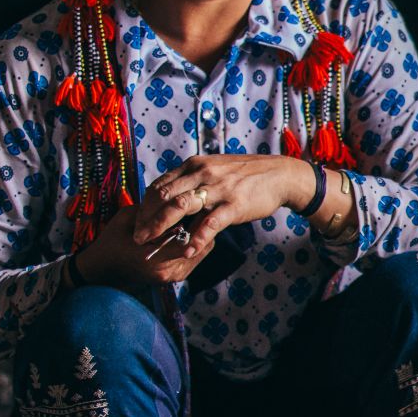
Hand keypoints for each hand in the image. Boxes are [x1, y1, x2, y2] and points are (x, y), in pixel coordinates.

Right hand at [70, 205, 202, 287]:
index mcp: (152, 257)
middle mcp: (166, 271)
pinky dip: (196, 241)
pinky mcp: (177, 277)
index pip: (186, 234)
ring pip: (203, 249)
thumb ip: (153, 209)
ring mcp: (174, 277)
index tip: (196, 199)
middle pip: (200, 242)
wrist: (102, 268)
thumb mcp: (128, 218)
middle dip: (202, 222)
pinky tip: (191, 227)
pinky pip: (197, 255)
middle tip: (203, 204)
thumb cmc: (112, 240)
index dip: (194, 215)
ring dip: (201, 232)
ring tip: (200, 214)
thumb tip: (179, 196)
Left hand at [134, 155, 314, 257]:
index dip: (144, 206)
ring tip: (150, 245)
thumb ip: (192, 181)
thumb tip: (170, 199)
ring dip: (160, 227)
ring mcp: (218, 188)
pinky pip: (210, 223)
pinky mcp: (234, 204)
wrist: (280, 174)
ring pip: (180, 207)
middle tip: (137, 238)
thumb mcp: (214, 169)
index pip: (159, 185)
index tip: (137, 223)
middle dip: (145, 219)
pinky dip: (196, 238)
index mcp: (194, 165)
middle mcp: (202, 173)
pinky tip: (187, 251)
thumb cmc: (246, 175)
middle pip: (162, 196)